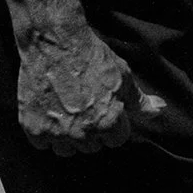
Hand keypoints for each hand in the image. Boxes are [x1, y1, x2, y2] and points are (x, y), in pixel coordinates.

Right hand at [17, 28, 160, 156]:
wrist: (55, 41)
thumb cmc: (91, 56)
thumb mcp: (122, 75)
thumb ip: (139, 101)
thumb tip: (159, 111)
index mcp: (109, 123)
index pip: (116, 140)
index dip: (112, 122)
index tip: (103, 108)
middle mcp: (83, 133)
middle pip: (91, 147)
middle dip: (90, 130)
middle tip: (83, 106)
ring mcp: (56, 132)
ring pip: (66, 150)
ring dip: (66, 137)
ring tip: (65, 111)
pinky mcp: (33, 127)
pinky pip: (41, 144)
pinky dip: (43, 132)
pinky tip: (48, 112)